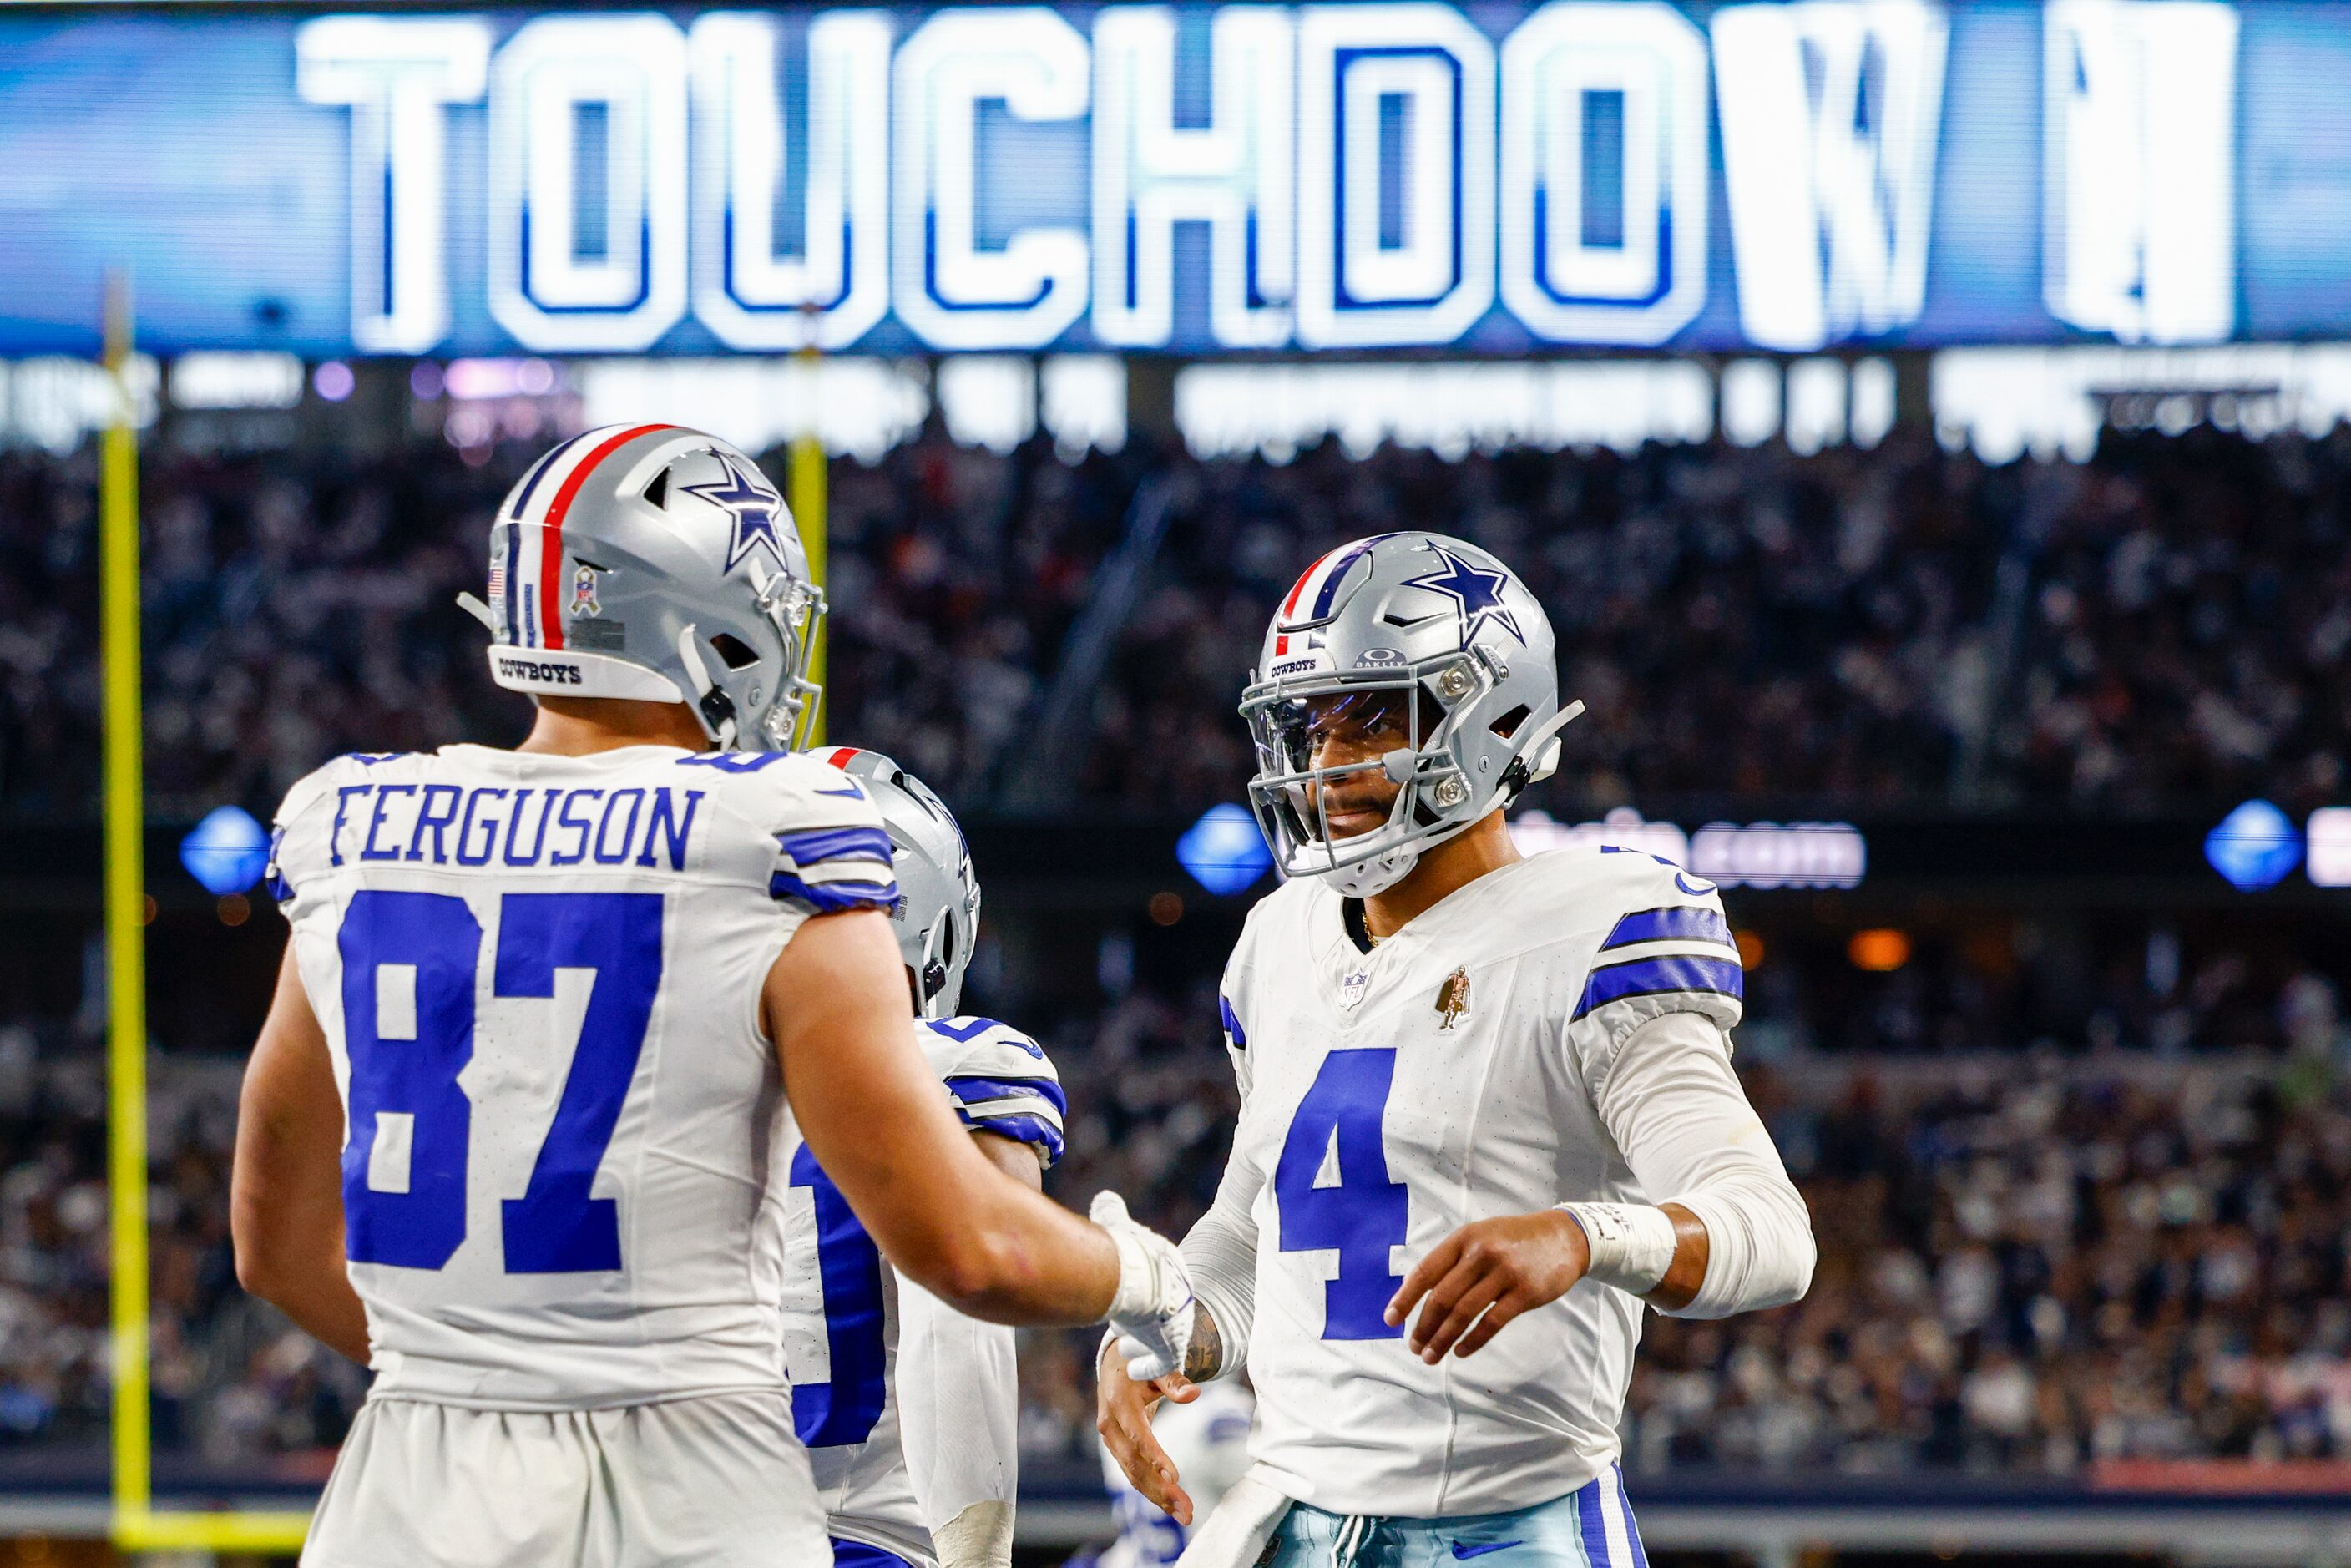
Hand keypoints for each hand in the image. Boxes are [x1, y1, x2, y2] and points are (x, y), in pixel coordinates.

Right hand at [1091, 1191, 1197, 1380]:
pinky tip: (1137, 1370)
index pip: (1159, 1282)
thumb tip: (1104, 1197)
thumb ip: (1112, 1211)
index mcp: (1172, 1268)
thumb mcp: (1116, 1223)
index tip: (1127, 1293)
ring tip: (1126, 1344)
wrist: (1137, 1277)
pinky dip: (1149, 1366)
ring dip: (1142, 1342)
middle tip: (1123, 1322)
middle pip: (1161, 1311)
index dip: (1143, 1288)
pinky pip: (1162, 1364)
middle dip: (1142, 1317)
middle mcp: (1181, 1297)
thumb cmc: (1125, 1249)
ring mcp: (1178, 1324)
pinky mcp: (1171, 1347)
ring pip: (1161, 1338)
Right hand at [1095, 1333, 1200, 1526]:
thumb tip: (1193, 1394)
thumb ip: (1174, 1381)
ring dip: (1158, 1497)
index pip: (1137, 1435)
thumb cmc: (1141, 1361)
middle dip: (1160, 1489)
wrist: (1115, 1363)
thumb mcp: (1156, 1363)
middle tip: (1186, 1510)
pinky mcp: (1117, 1449)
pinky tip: (1172, 1505)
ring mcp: (1111, 1440)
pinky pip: (1133, 1473)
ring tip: (1184, 1515)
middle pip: (1134, 1463)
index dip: (1154, 1456)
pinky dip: (1152, 1491)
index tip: (1174, 1477)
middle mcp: (1110, 1425)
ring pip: (1133, 1474)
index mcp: (1118, 1402)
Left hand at [1384, 1209, 1591, 1362]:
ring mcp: (1504, 1273)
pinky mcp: (1524, 1292)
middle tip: (1414, 1348)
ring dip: (1443, 1339)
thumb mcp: (1480, 1237)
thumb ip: (1453, 1261)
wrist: (1563, 1237)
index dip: (1405, 1298)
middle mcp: (1480, 1253)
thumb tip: (1418, 1294)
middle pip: (1442, 1297)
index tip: (1390, 1320)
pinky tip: (1460, 1352)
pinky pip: (1492, 1323)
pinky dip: (1472, 1341)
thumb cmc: (1513, 1240)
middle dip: (1423, 1327)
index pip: (1425, 1271)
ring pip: (1463, 1313)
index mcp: (1464, 1238)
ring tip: (1430, 1356)